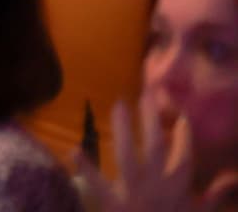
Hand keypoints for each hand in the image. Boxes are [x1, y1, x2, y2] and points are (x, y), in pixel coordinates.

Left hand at [74, 97, 237, 211]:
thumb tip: (232, 177)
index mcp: (179, 187)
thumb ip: (216, 196)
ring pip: (128, 155)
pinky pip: (98, 184)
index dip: (183, 133)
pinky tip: (73, 150)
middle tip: (145, 95)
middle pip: (156, 145)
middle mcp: (158, 185)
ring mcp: (134, 192)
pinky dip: (85, 168)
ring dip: (123, 129)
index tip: (180, 115)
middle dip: (151, 118)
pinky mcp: (113, 203)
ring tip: (118, 105)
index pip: (184, 153)